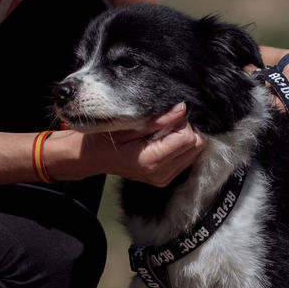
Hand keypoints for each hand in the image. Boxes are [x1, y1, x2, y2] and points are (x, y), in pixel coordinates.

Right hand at [74, 103, 204, 186]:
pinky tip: (164, 139)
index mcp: (150, 161)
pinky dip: (180, 146)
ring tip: (163, 130)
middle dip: (186, 129)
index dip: (182, 122)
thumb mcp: (126, 124)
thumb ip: (157, 119)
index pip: (187, 139)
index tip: (168, 114)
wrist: (92, 157)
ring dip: (184, 138)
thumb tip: (182, 109)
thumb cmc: (104, 139)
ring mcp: (163, 178)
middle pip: (196, 146)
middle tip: (166, 121)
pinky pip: (187, 158)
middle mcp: (160, 174)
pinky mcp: (165, 178)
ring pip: (195, 152)